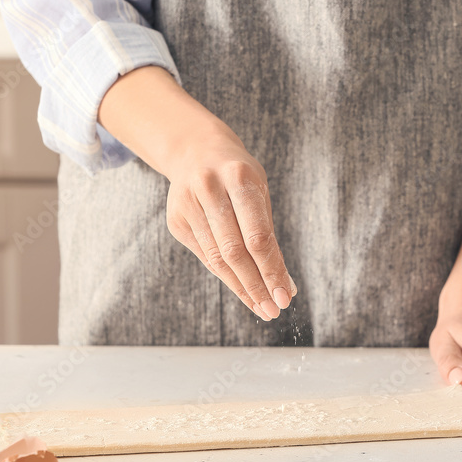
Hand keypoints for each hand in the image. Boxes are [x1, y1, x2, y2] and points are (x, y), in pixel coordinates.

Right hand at [164, 134, 295, 320]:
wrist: (195, 151)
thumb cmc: (237, 175)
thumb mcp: (259, 192)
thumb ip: (268, 234)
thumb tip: (284, 283)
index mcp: (239, 177)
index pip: (258, 236)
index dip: (272, 270)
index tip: (286, 296)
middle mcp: (210, 189)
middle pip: (235, 251)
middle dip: (257, 285)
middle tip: (274, 310)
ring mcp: (188, 205)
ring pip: (217, 259)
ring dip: (242, 288)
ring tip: (261, 307)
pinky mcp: (176, 221)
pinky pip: (205, 256)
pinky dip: (226, 276)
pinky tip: (242, 289)